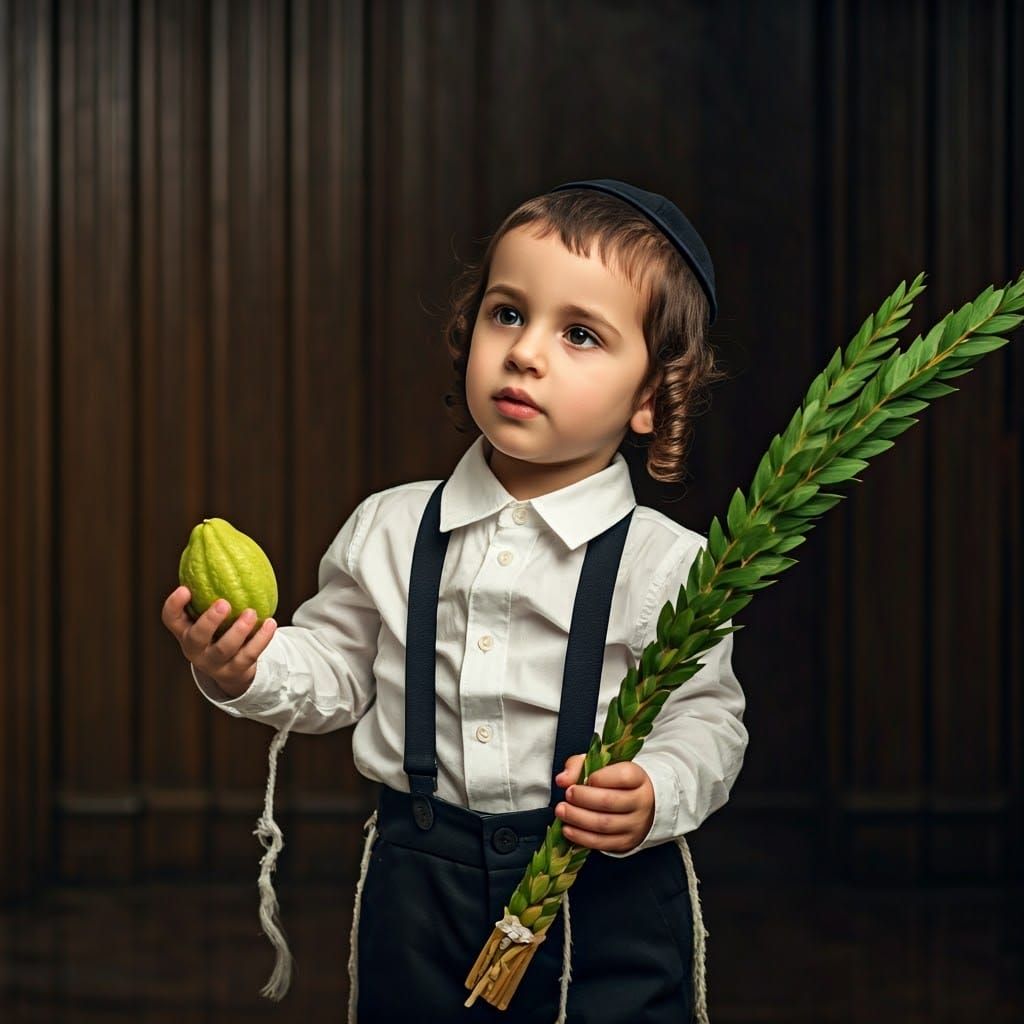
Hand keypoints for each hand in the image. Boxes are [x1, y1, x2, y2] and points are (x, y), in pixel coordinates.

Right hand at [161, 585, 276, 697]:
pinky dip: (261, 639)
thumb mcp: (211, 610)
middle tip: (223, 603)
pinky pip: (249, 655)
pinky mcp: (235, 671)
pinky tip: (271, 622)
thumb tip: (216, 533)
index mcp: (185, 630)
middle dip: (209, 621)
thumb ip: (213, 583)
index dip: (174, 605)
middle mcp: (195, 649)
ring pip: (225, 649)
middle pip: (197, 637)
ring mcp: (214, 663)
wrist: (231, 667)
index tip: (185, 588)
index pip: (171, 619)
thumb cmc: (220, 627)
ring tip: (251, 612)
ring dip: (239, 630)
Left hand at [553, 753, 655, 853]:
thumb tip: (562, 779)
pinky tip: (567, 829)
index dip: (599, 778)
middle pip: (609, 801)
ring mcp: (635, 824)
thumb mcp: (600, 766)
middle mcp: (641, 802)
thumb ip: (579, 766)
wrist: (639, 806)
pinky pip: (602, 842)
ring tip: (561, 811)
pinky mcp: (626, 842)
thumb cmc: (615, 782)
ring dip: (578, 818)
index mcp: (638, 778)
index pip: (622, 776)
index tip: (585, 778)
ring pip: (604, 824)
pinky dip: (581, 837)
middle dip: (582, 798)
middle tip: (567, 795)